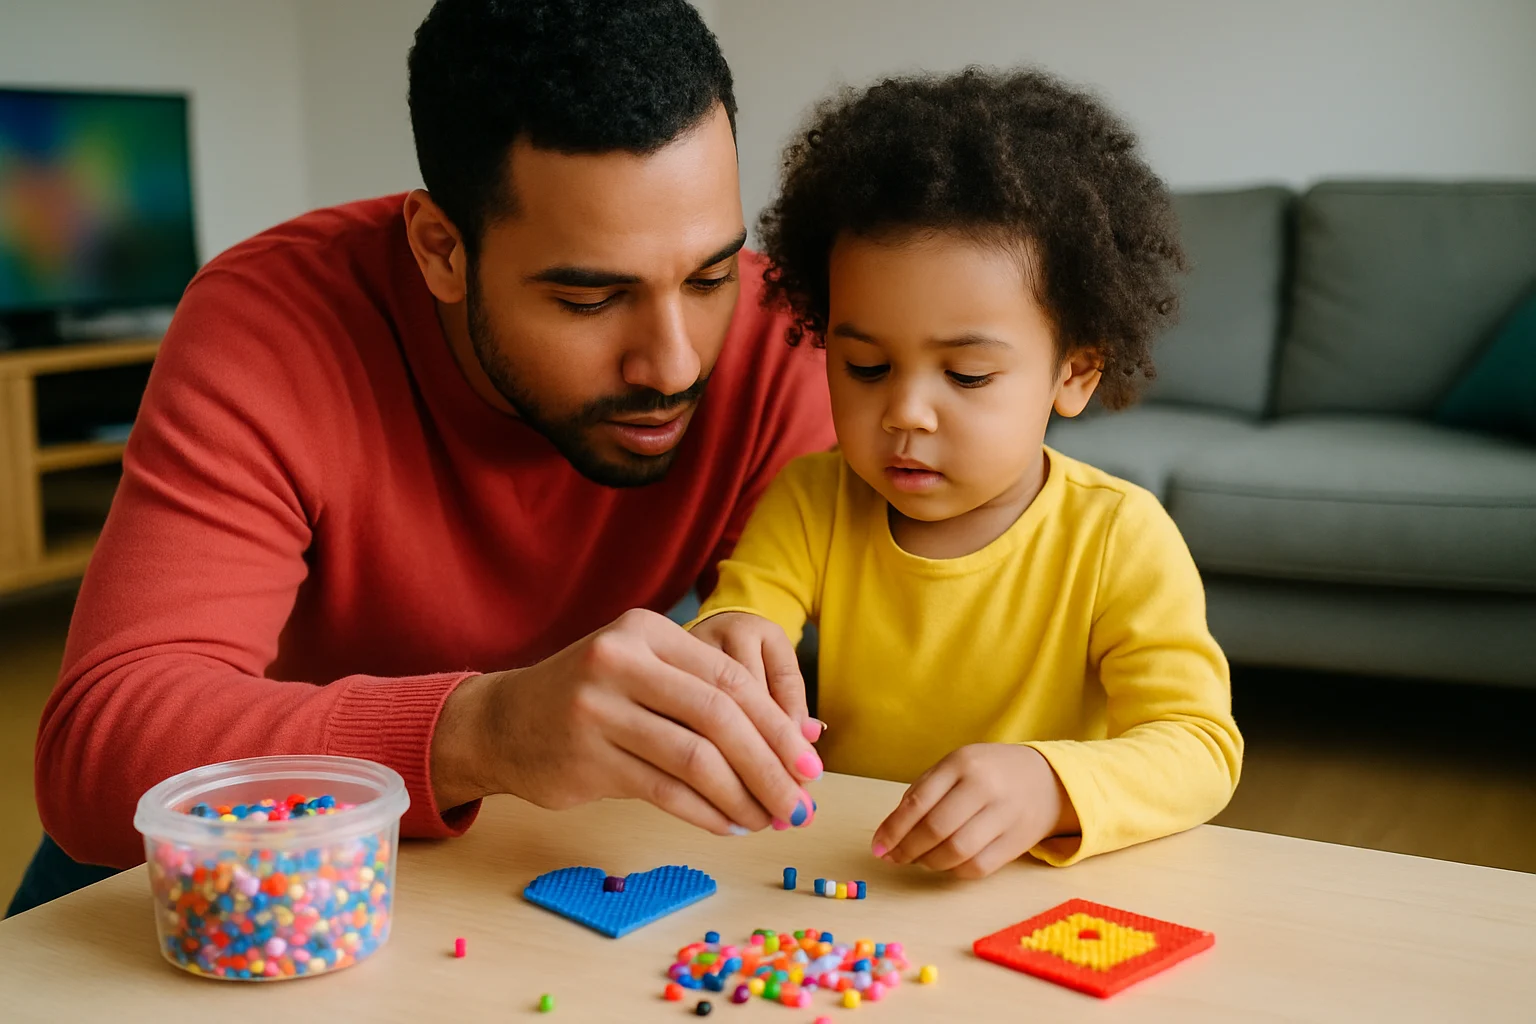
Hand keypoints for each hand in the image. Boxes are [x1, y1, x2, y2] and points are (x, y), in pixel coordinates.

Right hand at [431, 609, 821, 834]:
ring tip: (768, 821)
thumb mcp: (642, 670)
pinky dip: (706, 814)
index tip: (809, 765)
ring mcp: (598, 711)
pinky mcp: (586, 759)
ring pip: (696, 759)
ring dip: (743, 798)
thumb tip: (796, 745)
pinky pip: (665, 792)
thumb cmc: (590, 698)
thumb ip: (707, 694)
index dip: (777, 726)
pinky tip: (727, 826)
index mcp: (646, 631)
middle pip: (720, 717)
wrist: (501, 721)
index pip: (731, 679)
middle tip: (800, 804)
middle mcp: (621, 661)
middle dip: (771, 766)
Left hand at [870, 744, 1077, 878]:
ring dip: (928, 862)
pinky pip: (977, 867)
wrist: (1047, 780)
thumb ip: (922, 793)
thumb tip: (889, 834)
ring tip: (919, 859)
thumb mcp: (955, 767)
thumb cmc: (988, 773)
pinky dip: (954, 871)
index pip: (918, 802)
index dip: (893, 830)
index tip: (878, 847)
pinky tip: (946, 863)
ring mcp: (1004, 815)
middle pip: (936, 830)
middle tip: (894, 858)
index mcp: (961, 763)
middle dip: (907, 850)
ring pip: (956, 852)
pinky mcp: (1017, 842)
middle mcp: (984, 786)